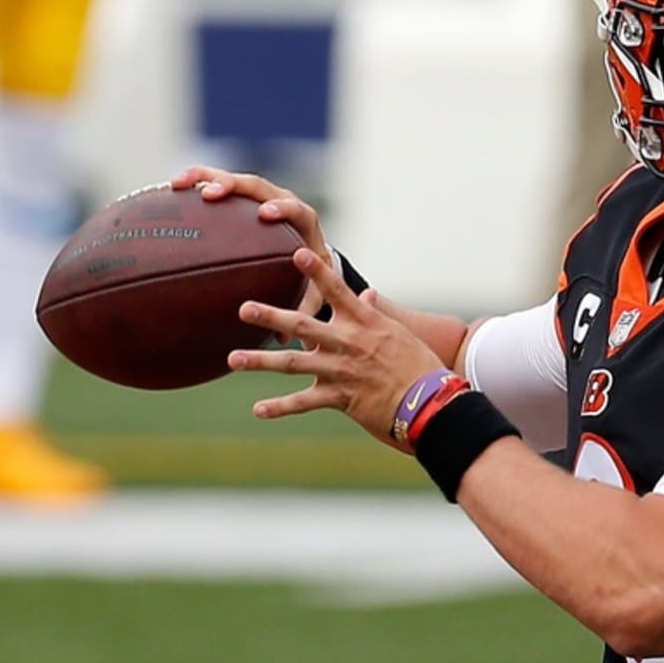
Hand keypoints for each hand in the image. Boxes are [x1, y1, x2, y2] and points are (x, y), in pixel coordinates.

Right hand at [172, 165, 329, 339]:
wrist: (310, 254)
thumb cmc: (311, 275)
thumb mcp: (311, 293)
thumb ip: (300, 309)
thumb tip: (281, 338)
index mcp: (303, 221)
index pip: (295, 209)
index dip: (281, 209)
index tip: (265, 215)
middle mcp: (281, 201)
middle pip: (259, 186)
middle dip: (235, 186)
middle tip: (212, 194)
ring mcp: (260, 195)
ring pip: (234, 180)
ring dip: (207, 177)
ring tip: (178, 183)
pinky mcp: (242, 197)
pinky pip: (218, 183)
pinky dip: (197, 182)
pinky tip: (171, 189)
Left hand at [228, 248, 444, 452]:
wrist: (430, 402)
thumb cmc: (419, 365)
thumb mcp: (399, 333)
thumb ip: (375, 313)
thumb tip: (366, 294)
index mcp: (364, 323)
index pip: (337, 291)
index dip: (317, 271)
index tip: (297, 253)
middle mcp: (349, 343)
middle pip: (303, 325)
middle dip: (271, 316)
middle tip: (243, 308)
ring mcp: (342, 371)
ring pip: (293, 363)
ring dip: (261, 361)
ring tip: (232, 358)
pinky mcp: (341, 399)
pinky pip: (304, 402)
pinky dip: (280, 407)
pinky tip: (257, 409)